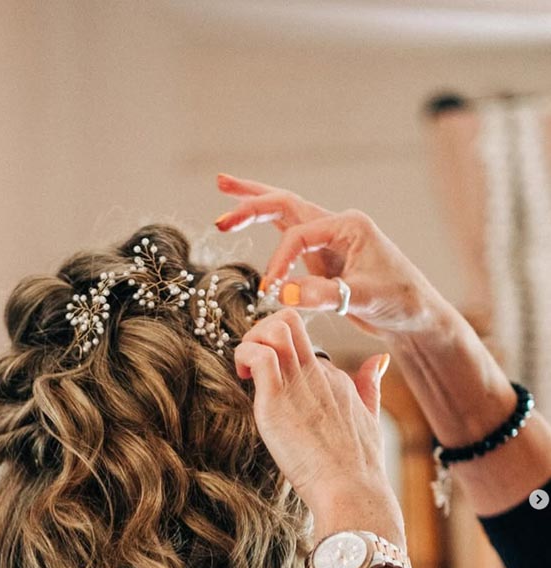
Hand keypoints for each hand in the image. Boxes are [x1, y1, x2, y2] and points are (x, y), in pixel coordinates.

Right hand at [215, 173, 451, 341]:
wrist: (415, 315)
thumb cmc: (398, 302)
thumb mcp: (363, 298)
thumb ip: (323, 295)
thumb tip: (283, 292)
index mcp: (349, 225)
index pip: (298, 235)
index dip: (278, 261)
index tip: (270, 290)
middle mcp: (337, 226)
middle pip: (286, 203)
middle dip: (252, 201)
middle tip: (219, 196)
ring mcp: (329, 240)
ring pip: (285, 214)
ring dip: (255, 203)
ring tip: (223, 186)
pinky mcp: (323, 257)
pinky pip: (289, 236)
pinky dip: (266, 226)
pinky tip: (248, 216)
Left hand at [234, 307, 396, 517]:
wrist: (352, 488)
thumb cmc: (357, 465)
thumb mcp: (369, 417)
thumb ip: (370, 386)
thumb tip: (379, 359)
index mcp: (334, 377)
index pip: (301, 344)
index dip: (279, 355)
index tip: (268, 380)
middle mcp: (318, 372)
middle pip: (289, 320)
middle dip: (261, 330)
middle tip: (251, 362)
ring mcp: (298, 382)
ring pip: (274, 327)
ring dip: (251, 340)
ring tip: (246, 371)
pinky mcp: (277, 398)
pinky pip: (259, 355)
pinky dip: (244, 356)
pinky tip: (243, 378)